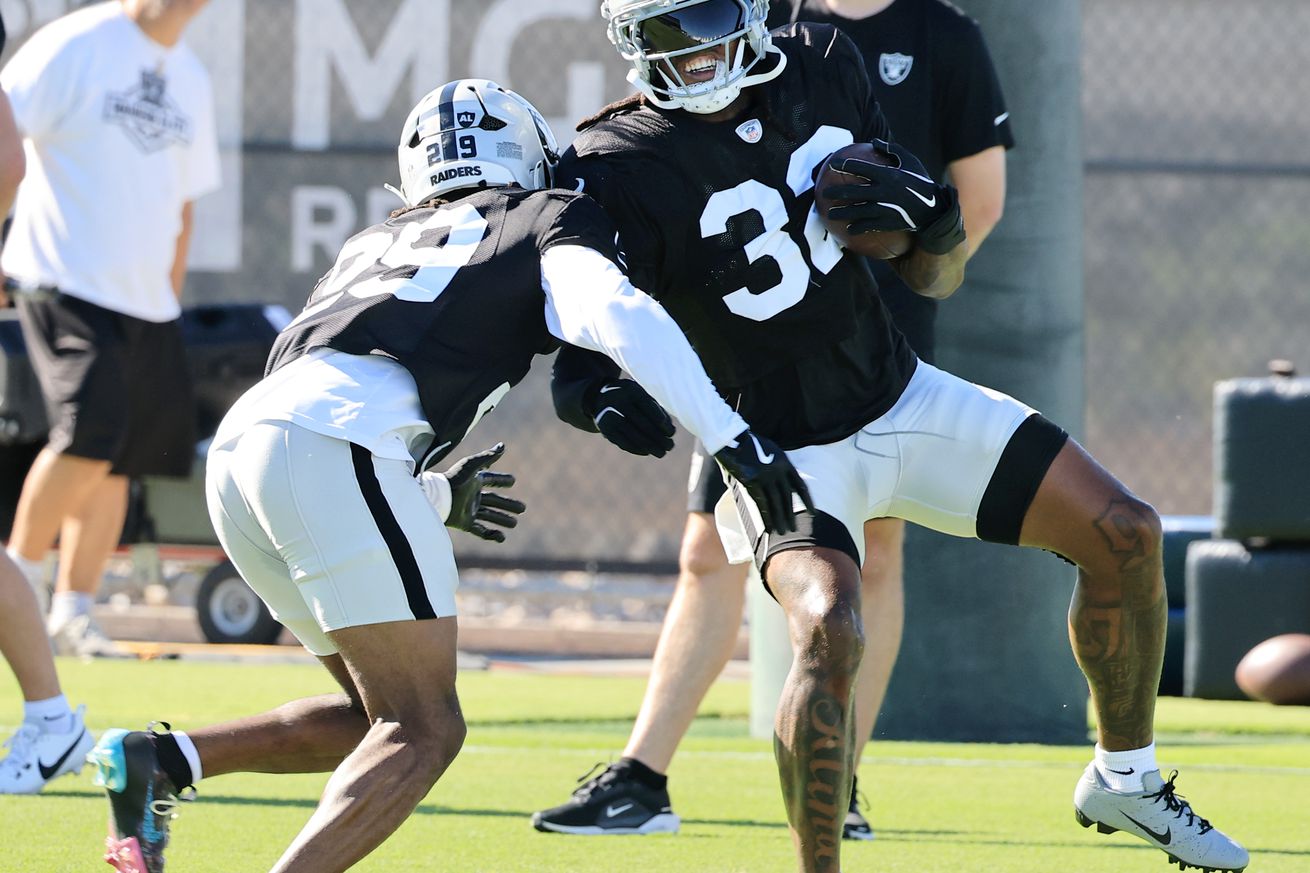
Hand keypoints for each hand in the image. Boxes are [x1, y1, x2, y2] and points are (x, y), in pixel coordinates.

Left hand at [442, 443, 524, 542]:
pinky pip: (481, 531)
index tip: (512, 481)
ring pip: (490, 516)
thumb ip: (487, 457)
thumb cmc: (453, 479)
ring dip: (502, 519)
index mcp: (474, 482)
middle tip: (523, 508)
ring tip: (515, 523)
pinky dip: (492, 535)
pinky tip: (502, 537)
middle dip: (508, 504)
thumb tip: (503, 446)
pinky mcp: (465, 523)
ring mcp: (469, 510)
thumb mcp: (472, 465)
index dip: (501, 480)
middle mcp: (473, 496)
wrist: (437, 498)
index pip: (492, 480)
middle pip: (495, 501)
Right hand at [587, 378, 675, 457]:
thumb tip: (671, 431)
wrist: (601, 398)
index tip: (672, 433)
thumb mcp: (643, 396)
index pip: (649, 408)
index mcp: (631, 390)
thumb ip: (657, 410)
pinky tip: (647, 452)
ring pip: (634, 436)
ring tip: (662, 453)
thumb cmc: (631, 398)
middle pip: (643, 424)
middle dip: (659, 438)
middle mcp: (619, 402)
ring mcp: (610, 417)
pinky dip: (637, 449)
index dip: (662, 422)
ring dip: (651, 447)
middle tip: (670, 446)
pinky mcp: (606, 430)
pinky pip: (623, 442)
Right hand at [714, 430, 813, 534]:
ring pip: (776, 503)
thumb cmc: (750, 445)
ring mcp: (765, 476)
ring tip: (783, 532)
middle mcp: (778, 470)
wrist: (732, 439)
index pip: (800, 486)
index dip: (807, 501)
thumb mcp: (771, 451)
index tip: (814, 514)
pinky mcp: (752, 482)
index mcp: (785, 462)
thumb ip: (780, 467)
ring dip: (780, 520)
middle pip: (788, 498)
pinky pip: (761, 503)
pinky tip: (768, 528)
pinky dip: (765, 517)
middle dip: (791, 515)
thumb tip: (786, 486)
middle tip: (794, 529)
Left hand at [822, 140, 965, 253]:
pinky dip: (858, 227)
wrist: (934, 208)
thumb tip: (874, 141)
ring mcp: (886, 208)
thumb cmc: (920, 182)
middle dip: (837, 192)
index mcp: (888, 175)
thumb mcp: (910, 162)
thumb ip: (892, 151)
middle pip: (854, 192)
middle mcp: (885, 191)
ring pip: (858, 211)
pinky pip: (869, 225)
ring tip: (830, 214)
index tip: (832, 163)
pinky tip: (848, 230)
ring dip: (842, 213)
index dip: (845, 165)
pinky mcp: (888, 222)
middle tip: (824, 193)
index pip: (862, 168)